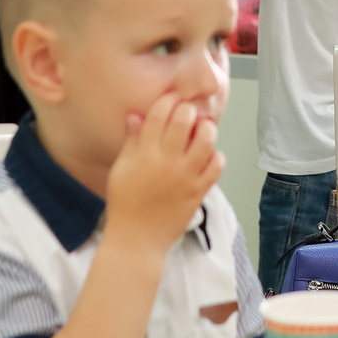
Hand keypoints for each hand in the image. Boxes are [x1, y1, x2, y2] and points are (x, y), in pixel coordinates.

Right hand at [105, 90, 220, 252]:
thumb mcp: (121, 169)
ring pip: (206, 139)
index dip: (168, 100)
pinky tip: (207, 156)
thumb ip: (131, 141)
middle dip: (188, 109)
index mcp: (144, 154)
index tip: (171, 98)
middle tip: (187, 111)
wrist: (138, 239)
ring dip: (206, 129)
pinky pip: (216, 166)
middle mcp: (166, 161)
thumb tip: (136, 115)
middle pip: (184, 120)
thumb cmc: (125, 203)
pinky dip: (215, 156)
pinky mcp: (199, 191)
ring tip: (201, 130)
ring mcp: (186, 176)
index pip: (159, 114)